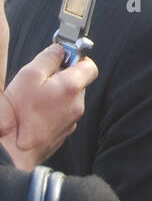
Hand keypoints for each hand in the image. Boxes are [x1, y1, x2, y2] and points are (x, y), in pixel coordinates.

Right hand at [0, 45, 97, 170]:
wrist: (11, 151)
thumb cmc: (17, 116)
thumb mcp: (29, 75)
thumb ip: (48, 57)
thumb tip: (59, 49)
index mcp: (72, 87)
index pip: (90, 65)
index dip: (76, 59)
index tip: (62, 58)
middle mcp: (77, 105)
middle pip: (78, 82)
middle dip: (62, 78)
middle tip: (41, 81)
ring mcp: (71, 121)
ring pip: (68, 100)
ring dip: (56, 96)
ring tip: (34, 100)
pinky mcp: (63, 133)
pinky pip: (62, 114)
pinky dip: (52, 111)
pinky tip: (34, 114)